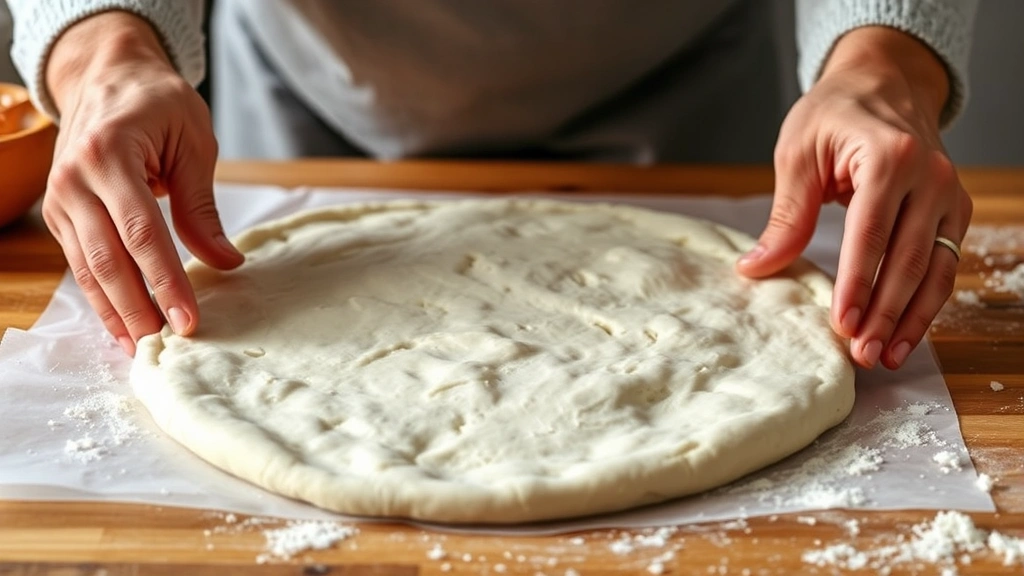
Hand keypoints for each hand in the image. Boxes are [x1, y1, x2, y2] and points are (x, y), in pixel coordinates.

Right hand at [42, 11, 242, 355]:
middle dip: (139, 308)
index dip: (165, 281)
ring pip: (88, 268)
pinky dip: (102, 297)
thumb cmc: (158, 102)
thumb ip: (202, 206)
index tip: (188, 319)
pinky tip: (122, 324)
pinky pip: (81, 263)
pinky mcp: (60, 213)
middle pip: (108, 259)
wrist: (107, 74)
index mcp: (109, 154)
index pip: (141, 233)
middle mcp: (74, 179)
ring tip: (144, 349)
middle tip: (169, 346)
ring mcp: (60, 198)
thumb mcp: (194, 142)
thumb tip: (226, 262)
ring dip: (116, 312)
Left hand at [737, 27, 971, 369]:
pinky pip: (944, 263)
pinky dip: (926, 302)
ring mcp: (949, 194)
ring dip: (913, 319)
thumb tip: (756, 267)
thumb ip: (785, 215)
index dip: (857, 285)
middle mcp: (930, 177)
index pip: (871, 234)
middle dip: (886, 313)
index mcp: (889, 157)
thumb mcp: (797, 154)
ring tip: (886, 356)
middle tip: (862, 354)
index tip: (842, 325)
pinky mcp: (953, 210)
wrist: (882, 80)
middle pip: (909, 259)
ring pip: (935, 269)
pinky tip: (906, 332)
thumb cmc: (834, 112)